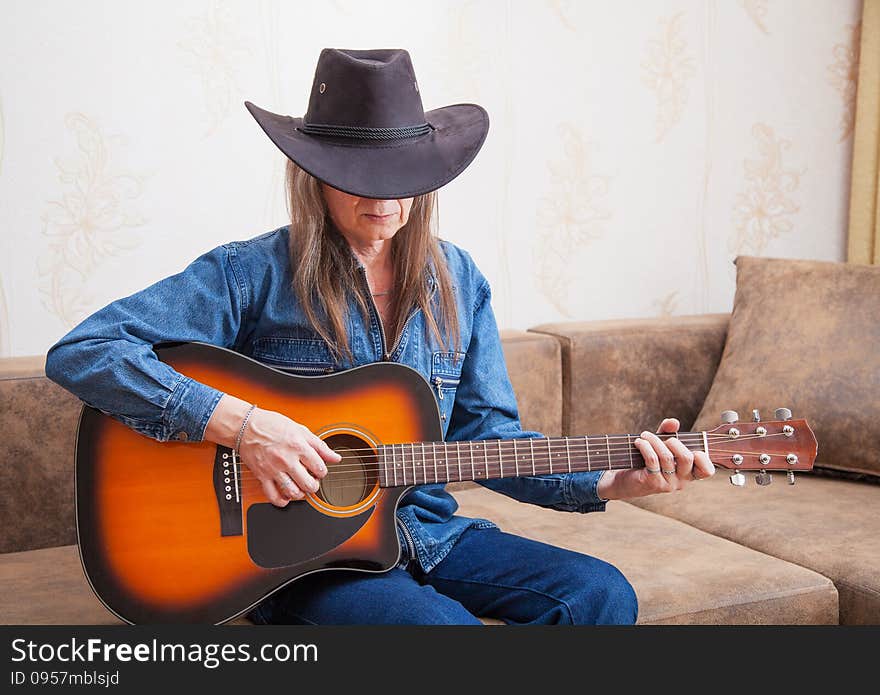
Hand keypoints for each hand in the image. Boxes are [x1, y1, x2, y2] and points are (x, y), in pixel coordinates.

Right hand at [239, 408, 340, 507]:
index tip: (319, 470)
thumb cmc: (272, 425)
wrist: (246, 426)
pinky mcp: (262, 476)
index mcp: (298, 446)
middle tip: (312, 481)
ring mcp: (273, 469)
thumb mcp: (300, 430)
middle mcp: (286, 459)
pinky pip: (272, 496)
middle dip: (314, 485)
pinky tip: (286, 497)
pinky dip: (282, 501)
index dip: (322, 471)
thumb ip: (320, 446)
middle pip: (308, 484)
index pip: (319, 467)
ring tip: (301, 487)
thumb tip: (336, 458)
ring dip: (300, 494)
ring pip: (293, 492)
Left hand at [596, 417, 714, 499]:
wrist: (625, 480)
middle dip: (673, 441)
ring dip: (654, 440)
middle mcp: (681, 481)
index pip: (706, 470)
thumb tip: (673, 422)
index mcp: (689, 473)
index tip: (693, 449)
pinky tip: (638, 442)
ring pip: (667, 456)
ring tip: (644, 435)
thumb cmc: (646, 461)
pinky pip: (652, 459)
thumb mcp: (660, 445)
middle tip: (661, 437)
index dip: (704, 458)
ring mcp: (667, 484)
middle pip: (687, 458)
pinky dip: (645, 446)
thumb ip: (668, 432)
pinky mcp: (652, 483)